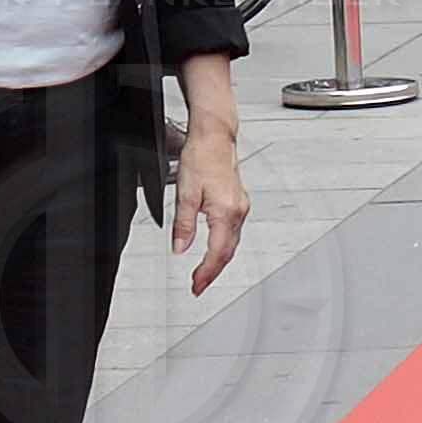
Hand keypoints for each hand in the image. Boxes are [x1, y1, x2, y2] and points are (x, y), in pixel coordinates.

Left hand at [172, 109, 250, 293]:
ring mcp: (241, 206)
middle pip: (227, 252)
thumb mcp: (185, 193)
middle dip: (212, 272)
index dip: (206, 273)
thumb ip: (184, 225)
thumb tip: (180, 248)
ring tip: (204, 273)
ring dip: (219, 261)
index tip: (196, 286)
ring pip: (232, 243)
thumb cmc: (201, 157)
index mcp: (226, 211)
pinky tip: (215, 249)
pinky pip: (233, 232)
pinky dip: (224, 246)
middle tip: (198, 286)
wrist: (215, 137)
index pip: (217, 253)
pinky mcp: (239, 202)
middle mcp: (238, 211)